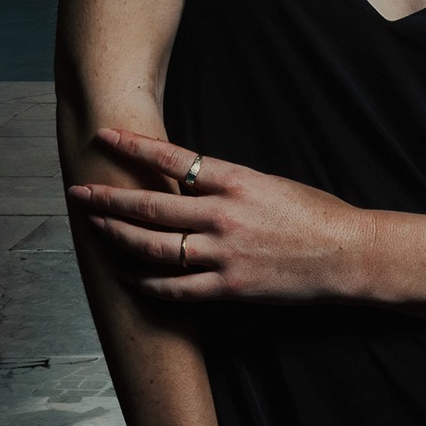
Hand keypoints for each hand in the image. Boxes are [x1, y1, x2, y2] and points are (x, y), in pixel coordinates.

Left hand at [67, 129, 373, 304]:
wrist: (345, 253)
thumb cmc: (313, 213)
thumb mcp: (269, 182)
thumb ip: (227, 184)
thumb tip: (187, 182)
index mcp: (236, 180)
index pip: (173, 158)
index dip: (134, 148)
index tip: (106, 136)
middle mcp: (223, 214)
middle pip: (152, 205)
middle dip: (110, 198)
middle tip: (80, 190)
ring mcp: (223, 253)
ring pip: (154, 247)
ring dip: (118, 237)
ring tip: (94, 228)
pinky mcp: (228, 288)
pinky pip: (174, 289)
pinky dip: (145, 283)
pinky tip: (127, 276)